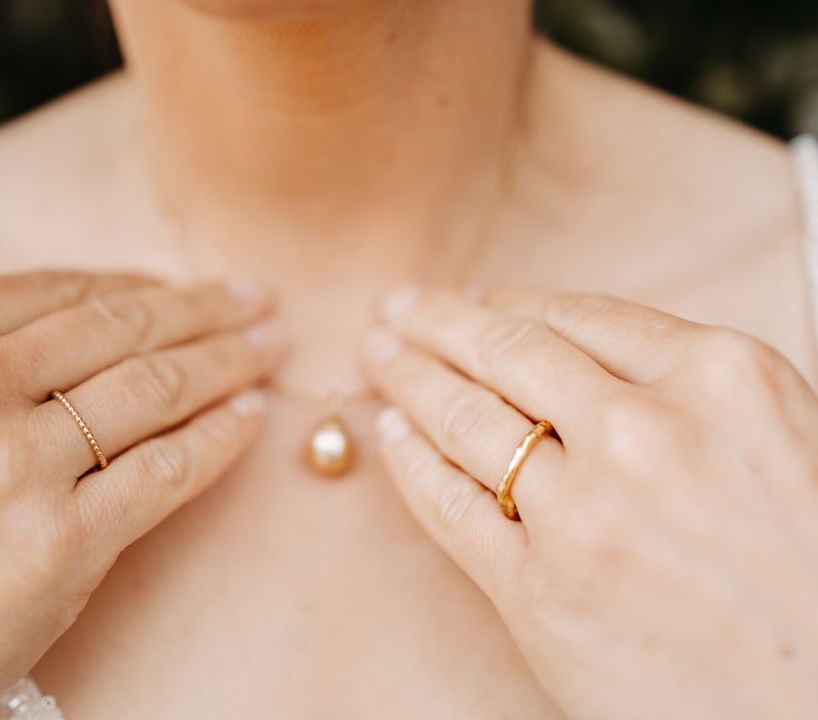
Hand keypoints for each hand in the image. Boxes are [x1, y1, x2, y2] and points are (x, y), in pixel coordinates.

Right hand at [0, 271, 282, 718]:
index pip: (58, 289)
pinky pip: (166, 471)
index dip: (139, 285)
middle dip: (202, 310)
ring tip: (268, 349)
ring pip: (155, 390)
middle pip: (119, 329)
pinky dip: (220, 440)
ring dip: (228, 364)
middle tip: (254, 299)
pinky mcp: (58, 545)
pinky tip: (249, 420)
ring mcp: (10, 465)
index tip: (185, 287)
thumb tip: (91, 313)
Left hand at [363, 285, 817, 718]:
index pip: (580, 317)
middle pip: (506, 353)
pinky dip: (410, 461)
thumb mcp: (787, 440)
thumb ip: (688, 392)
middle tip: (401, 307)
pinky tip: (393, 434)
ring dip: (412, 380)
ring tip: (383, 359)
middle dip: (440, 323)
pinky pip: (449, 505)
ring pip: (466, 419)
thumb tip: (579, 359)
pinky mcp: (538, 591)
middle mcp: (645, 434)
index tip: (476, 299)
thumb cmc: (817, 571)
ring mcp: (584, 514)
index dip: (510, 303)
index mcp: (722, 380)